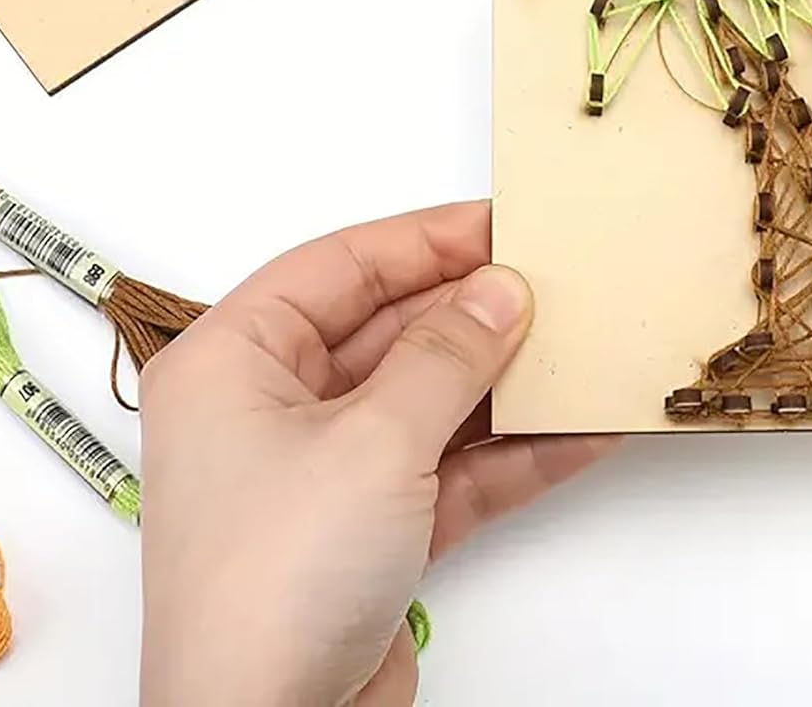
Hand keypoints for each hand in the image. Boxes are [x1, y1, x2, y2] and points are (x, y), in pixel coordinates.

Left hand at [138, 201, 613, 706]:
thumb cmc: (269, 586)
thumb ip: (447, 354)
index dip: (425, 240)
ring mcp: (325, 474)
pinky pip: (452, 468)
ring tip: (580, 347)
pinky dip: (512, 453)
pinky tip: (578, 431)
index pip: (340, 267)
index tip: (502, 225)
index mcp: (232, 362)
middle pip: (390, 330)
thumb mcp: (372, 440)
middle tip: (554, 283)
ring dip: (504, 381)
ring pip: (429, 399)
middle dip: (475, 312)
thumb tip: (500, 291)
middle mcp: (272, 411)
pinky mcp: (372, 533)